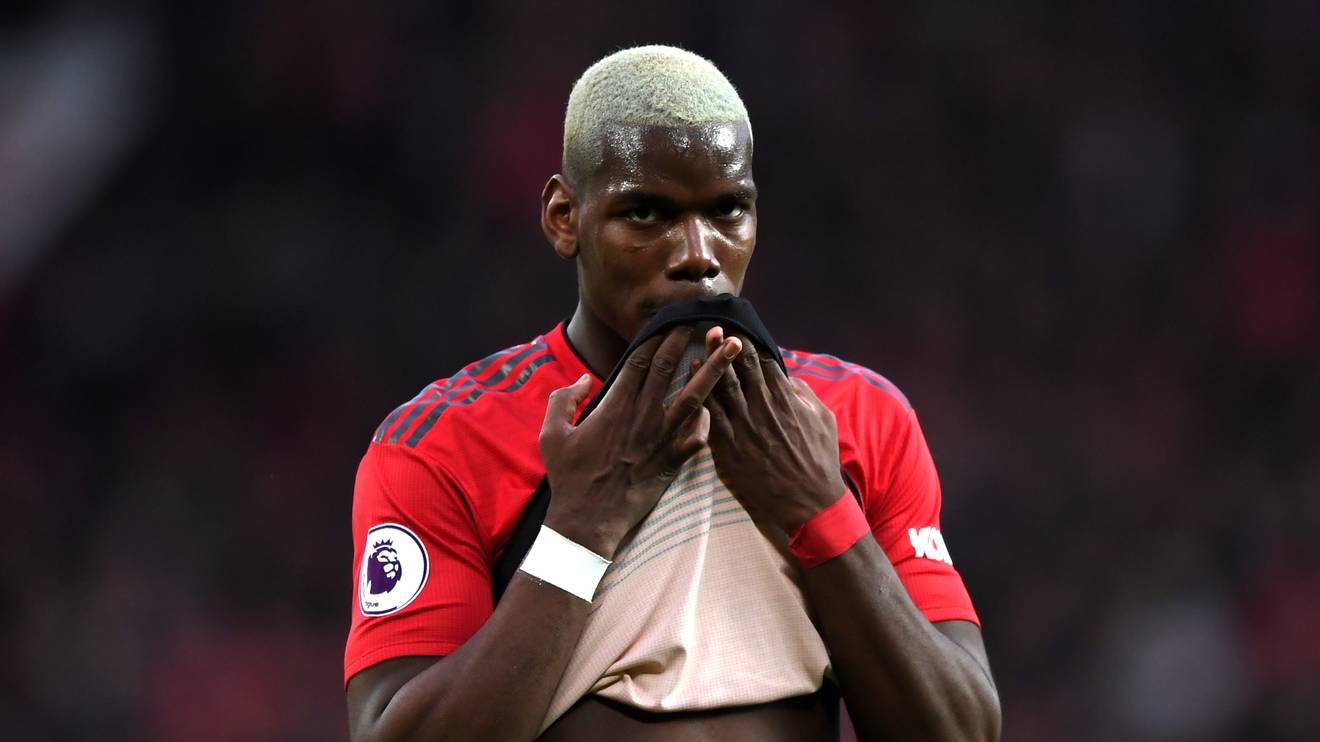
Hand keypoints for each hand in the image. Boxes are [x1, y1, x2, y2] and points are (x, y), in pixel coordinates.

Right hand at [538, 326, 742, 557]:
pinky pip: (699, 439)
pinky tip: (720, 408)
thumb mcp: (551, 433)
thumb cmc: (568, 477)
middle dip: (689, 339)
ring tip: (734, 348)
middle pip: (670, 368)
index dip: (658, 336)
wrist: (587, 520)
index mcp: (614, 405)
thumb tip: (584, 379)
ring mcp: (660, 439)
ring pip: (695, 397)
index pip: (640, 360)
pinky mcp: (672, 463)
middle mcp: (642, 416)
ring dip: (715, 369)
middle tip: (709, 318)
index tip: (672, 319)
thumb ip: (564, 399)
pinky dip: (710, 423)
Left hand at [701, 327, 846, 542]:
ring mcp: (743, 427)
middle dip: (726, 344)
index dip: (749, 343)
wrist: (808, 505)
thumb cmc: (819, 463)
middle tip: (714, 325)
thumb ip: (805, 395)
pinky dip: (700, 392)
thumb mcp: (823, 421)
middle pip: (739, 367)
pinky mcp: (728, 448)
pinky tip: (691, 376)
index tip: (738, 329)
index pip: (764, 361)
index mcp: (786, 398)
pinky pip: (709, 414)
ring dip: (710, 360)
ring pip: (722, 385)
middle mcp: (762, 407)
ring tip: (701, 339)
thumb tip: (789, 377)